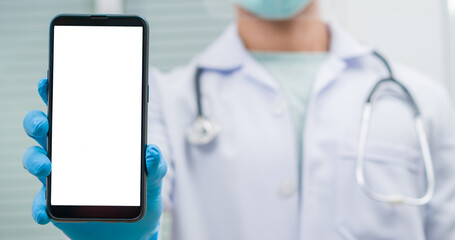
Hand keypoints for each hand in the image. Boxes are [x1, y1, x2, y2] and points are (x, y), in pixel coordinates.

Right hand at [22, 78, 166, 239]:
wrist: (132, 230)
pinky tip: (44, 211)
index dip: (59, 93)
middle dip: (39, 121)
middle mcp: (73, 152)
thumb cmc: (141, 195)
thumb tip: (151, 151)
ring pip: (36, 159)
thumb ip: (155, 164)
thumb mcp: (153, 177)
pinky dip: (38, 205)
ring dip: (35, 159)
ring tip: (46, 167)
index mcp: (94, 138)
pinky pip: (40, 201)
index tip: (51, 80)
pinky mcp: (56, 202)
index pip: (74, 110)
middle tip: (45, 124)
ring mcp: (62, 176)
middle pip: (46, 129)